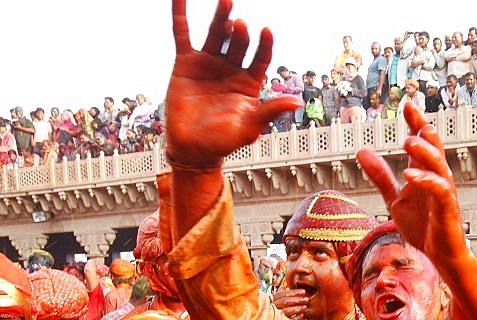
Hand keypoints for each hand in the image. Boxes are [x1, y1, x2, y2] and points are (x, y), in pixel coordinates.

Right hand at [165, 0, 301, 167]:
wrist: (192, 148)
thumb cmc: (223, 141)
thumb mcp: (249, 127)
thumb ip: (269, 111)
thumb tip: (295, 102)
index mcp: (249, 82)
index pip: (261, 58)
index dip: (265, 46)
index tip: (267, 32)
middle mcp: (231, 68)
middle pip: (239, 43)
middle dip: (241, 34)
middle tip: (241, 26)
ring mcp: (209, 63)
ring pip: (217, 34)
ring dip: (222, 18)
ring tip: (227, 3)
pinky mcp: (186, 62)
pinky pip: (183, 34)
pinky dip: (181, 14)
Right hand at [272, 288, 309, 319]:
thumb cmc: (269, 312)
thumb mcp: (271, 302)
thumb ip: (278, 295)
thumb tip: (284, 287)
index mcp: (270, 300)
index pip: (282, 294)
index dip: (293, 292)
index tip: (303, 291)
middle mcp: (271, 307)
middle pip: (284, 301)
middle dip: (296, 300)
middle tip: (306, 299)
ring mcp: (274, 316)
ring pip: (286, 311)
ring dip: (297, 308)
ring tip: (305, 307)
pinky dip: (295, 318)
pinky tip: (301, 315)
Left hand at [357, 104, 464, 263]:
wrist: (439, 256)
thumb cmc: (423, 227)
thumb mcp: (395, 198)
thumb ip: (380, 176)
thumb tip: (361, 152)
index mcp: (425, 173)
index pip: (422, 142)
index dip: (415, 122)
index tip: (406, 105)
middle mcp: (437, 178)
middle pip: (434, 147)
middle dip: (423, 129)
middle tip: (412, 112)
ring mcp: (444, 193)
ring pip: (439, 165)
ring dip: (425, 153)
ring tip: (408, 141)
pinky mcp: (448, 209)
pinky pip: (440, 191)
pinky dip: (426, 181)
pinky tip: (410, 175)